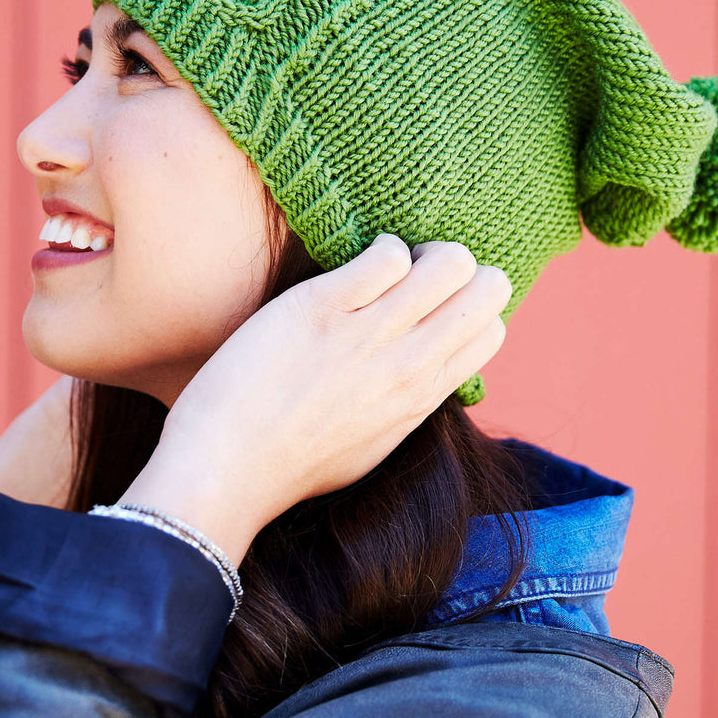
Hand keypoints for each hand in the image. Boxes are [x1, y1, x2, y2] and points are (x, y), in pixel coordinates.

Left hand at [146, 235, 510, 543]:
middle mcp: (407, 365)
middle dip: (462, 268)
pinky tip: (354, 263)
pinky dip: (382, 246)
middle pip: (487, 290)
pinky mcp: (320, 308)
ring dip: (424, 251)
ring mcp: (366, 336)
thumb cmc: (289, 461)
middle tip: (420, 272)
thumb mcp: (370, 442)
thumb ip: (404, 403)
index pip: (491, 332)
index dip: (470, 305)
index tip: (436, 300)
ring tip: (388, 263)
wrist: (226, 470)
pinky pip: (386, 255)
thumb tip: (423, 371)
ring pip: (448, 264)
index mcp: (420, 398)